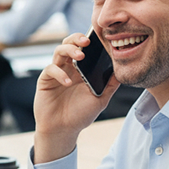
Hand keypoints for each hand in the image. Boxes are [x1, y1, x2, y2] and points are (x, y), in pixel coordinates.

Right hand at [33, 33, 119, 163]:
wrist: (63, 130)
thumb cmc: (81, 114)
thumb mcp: (100, 99)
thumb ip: (110, 85)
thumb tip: (123, 70)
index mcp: (82, 69)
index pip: (84, 48)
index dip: (90, 40)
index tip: (99, 38)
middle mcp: (68, 67)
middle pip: (69, 43)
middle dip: (77, 39)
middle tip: (87, 42)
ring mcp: (56, 72)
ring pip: (59, 51)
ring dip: (69, 50)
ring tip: (80, 56)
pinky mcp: (45, 80)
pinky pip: (50, 69)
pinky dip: (59, 73)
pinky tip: (68, 82)